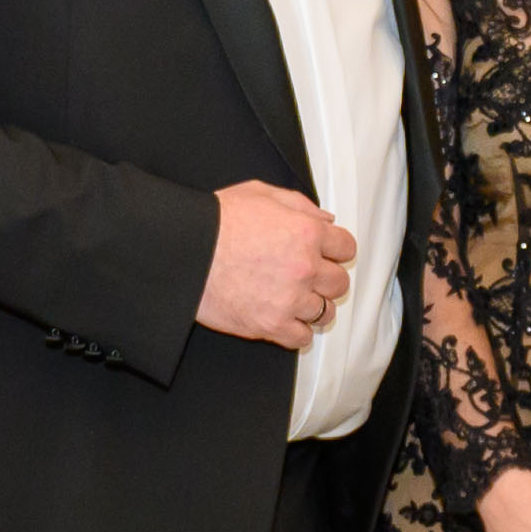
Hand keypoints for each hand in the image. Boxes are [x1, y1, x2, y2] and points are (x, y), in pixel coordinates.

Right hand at [197, 180, 354, 348]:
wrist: (183, 252)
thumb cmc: (215, 222)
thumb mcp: (259, 193)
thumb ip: (299, 204)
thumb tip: (326, 219)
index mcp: (306, 232)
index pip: (347, 248)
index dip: (336, 250)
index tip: (327, 255)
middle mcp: (304, 267)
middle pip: (340, 283)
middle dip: (326, 279)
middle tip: (308, 277)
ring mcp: (290, 298)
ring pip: (325, 312)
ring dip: (313, 306)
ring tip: (295, 300)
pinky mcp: (271, 324)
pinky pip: (302, 337)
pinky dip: (295, 331)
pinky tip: (283, 318)